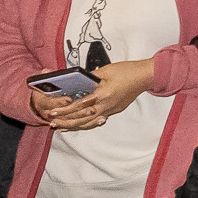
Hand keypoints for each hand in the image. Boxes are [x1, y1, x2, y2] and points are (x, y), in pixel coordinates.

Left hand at [35, 59, 153, 130]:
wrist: (145, 76)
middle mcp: (106, 105)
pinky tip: (78, 126)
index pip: (79, 106)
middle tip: (52, 122)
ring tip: (61, 127)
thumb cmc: (127, 71)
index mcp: (103, 94)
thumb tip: (75, 82)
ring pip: (88, 122)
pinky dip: (86, 125)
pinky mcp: (114, 111)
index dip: (64, 110)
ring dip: (73, 126)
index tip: (53, 112)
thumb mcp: (106, 70)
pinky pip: (96, 121)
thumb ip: (89, 77)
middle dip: (65, 121)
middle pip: (81, 117)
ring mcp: (110, 110)